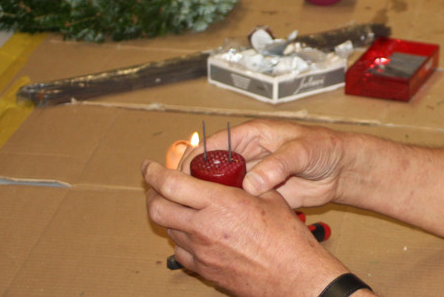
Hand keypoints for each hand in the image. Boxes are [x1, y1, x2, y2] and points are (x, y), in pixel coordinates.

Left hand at [142, 160, 348, 295]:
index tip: (149, 166)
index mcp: (220, 203)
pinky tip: (195, 232)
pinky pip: (181, 252)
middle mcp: (203, 228)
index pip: (171, 184)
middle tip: (158, 186)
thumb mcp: (269, 198)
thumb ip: (244, 184)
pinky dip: (181, 239)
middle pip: (157, 209)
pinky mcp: (204, 270)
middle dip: (152, 194)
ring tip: (182, 207)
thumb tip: (234, 174)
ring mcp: (201, 253)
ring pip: (168, 230)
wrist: (293, 277)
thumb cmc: (287, 238)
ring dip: (169, 215)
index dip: (154, 172)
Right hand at [169, 120, 345, 209]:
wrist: (340, 170)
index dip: (193, 161)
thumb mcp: (302, 150)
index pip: (211, 146)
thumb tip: (252, 182)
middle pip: (209, 170)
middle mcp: (246, 155)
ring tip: (200, 217)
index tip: (181, 179)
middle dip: (196, 184)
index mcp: (250, 135)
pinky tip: (221, 224)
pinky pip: (236, 203)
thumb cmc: (324, 147)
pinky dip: (227, 212)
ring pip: (220, 189)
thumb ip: (278, 164)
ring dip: (210, 201)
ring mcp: (250, 176)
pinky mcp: (258, 195)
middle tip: (186, 203)